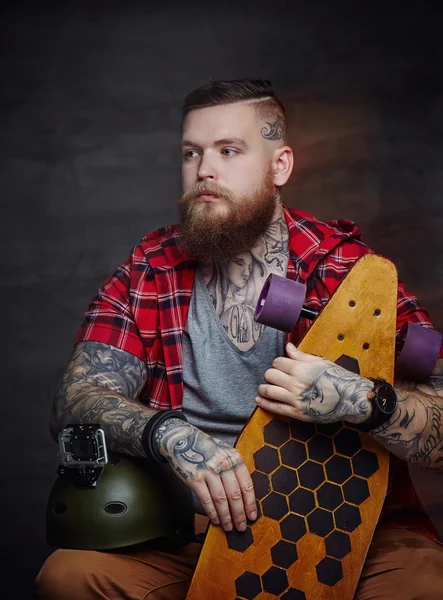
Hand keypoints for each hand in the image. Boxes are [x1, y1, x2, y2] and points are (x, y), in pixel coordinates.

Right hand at [154, 419, 255, 531]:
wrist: (182, 439)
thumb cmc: (205, 448)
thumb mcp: (225, 452)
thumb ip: (234, 469)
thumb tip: (244, 496)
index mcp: (234, 458)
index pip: (246, 484)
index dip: (250, 503)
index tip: (252, 516)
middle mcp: (223, 464)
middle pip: (235, 495)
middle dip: (239, 514)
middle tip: (241, 527)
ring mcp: (209, 471)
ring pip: (221, 499)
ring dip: (226, 517)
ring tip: (229, 527)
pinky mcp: (195, 478)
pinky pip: (206, 499)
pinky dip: (212, 512)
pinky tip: (216, 520)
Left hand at [256, 343, 372, 423]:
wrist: (350, 399)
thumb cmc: (337, 378)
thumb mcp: (320, 362)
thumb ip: (301, 356)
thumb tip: (288, 346)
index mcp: (301, 368)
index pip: (277, 362)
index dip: (278, 363)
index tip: (281, 367)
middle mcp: (295, 383)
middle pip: (270, 375)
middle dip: (271, 374)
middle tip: (275, 377)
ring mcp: (295, 399)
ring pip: (268, 390)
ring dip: (263, 388)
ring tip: (264, 388)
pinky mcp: (297, 413)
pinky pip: (275, 408)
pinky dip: (264, 403)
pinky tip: (259, 400)